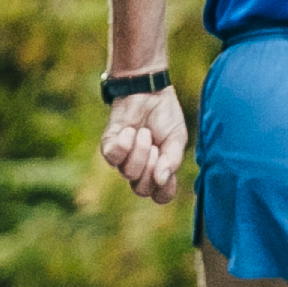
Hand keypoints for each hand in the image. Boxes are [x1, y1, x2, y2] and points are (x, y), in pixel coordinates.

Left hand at [100, 85, 187, 206]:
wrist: (148, 90)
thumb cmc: (165, 115)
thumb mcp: (177, 138)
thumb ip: (172, 159)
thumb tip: (162, 179)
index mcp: (159, 169)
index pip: (160, 196)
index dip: (164, 190)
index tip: (168, 169)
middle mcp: (139, 168)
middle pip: (141, 189)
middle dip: (151, 169)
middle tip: (157, 147)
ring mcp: (123, 158)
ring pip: (127, 173)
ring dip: (140, 151)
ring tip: (144, 132)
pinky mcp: (109, 144)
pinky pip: (112, 157)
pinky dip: (122, 145)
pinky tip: (129, 131)